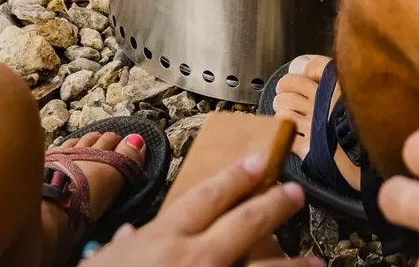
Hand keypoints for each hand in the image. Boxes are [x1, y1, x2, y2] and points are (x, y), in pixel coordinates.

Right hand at [86, 155, 323, 266]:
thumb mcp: (102, 265)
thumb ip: (121, 248)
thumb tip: (131, 234)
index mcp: (163, 238)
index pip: (204, 198)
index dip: (233, 177)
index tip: (257, 162)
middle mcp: (192, 257)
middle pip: (242, 224)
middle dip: (273, 206)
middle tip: (297, 192)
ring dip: (291, 266)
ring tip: (316, 263)